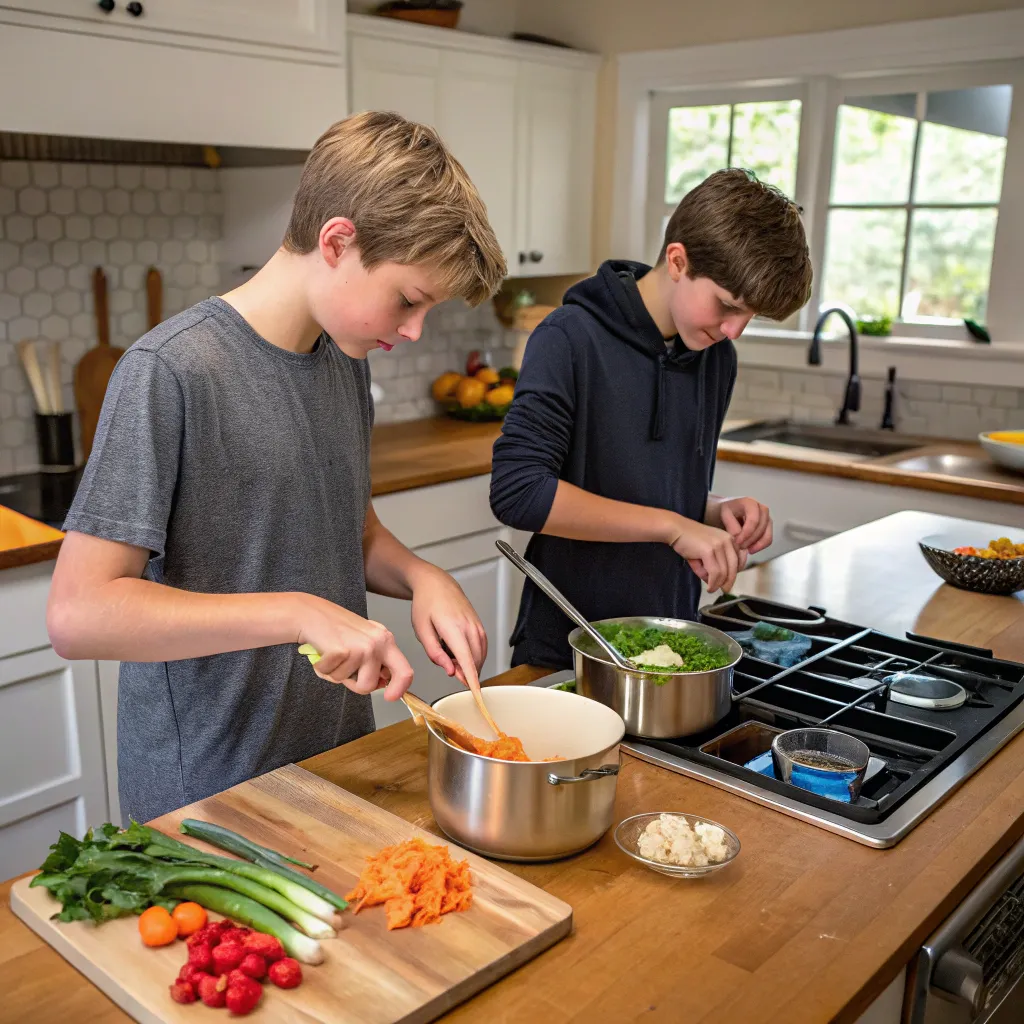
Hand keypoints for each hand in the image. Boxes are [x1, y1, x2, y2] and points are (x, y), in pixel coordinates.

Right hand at [295, 594, 413, 699]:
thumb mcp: (363, 641)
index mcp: (386, 640)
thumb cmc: (334, 628)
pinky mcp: (342, 651)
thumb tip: (383, 684)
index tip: (390, 697)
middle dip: (354, 685)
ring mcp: (361, 647)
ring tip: (331, 654)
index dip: (399, 689)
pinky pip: (330, 675)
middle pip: (370, 685)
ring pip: (346, 682)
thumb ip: (375, 661)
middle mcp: (378, 643)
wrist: (309, 612)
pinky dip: (322, 669)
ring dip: (334, 673)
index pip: (405, 671)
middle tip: (344, 670)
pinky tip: (322, 652)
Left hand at [409, 564, 487, 692]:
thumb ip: (434, 653)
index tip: (477, 695)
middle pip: (475, 662)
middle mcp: (470, 628)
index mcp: (454, 629)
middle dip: (465, 673)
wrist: (437, 584)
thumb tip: (450, 670)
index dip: (472, 680)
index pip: (467, 660)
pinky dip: (473, 657)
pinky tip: (459, 651)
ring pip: (480, 657)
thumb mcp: (422, 630)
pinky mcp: (480, 627)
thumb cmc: (426, 605)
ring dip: (468, 665)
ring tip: (449, 654)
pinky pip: (482, 649)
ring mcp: (477, 627)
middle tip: (447, 667)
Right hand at [664, 515, 741, 593]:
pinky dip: (713, 583)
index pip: (741, 558)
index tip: (729, 579)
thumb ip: (714, 566)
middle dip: (730, 581)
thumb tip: (716, 583)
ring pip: (724, 572)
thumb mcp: (706, 552)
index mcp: (729, 538)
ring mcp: (719, 545)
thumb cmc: (689, 540)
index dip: (736, 571)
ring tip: (711, 589)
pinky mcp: (709, 550)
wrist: (675, 529)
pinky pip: (715, 573)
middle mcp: (727, 540)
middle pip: (735, 567)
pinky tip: (709, 587)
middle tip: (725, 590)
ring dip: (719, 584)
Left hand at [707, 496, 772, 553]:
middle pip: (761, 528)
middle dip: (750, 540)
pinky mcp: (768, 526)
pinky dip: (760, 546)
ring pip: (767, 534)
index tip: (737, 542)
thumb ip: (731, 525)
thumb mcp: (725, 515)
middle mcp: (762, 509)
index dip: (746, 533)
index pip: (753, 520)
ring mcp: (767, 517)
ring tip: (745, 549)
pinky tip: (750, 549)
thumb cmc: (727, 511)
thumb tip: (738, 537)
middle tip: (740, 547)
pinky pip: (768, 539)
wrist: (730, 511)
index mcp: (750, 503)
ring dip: (757, 545)